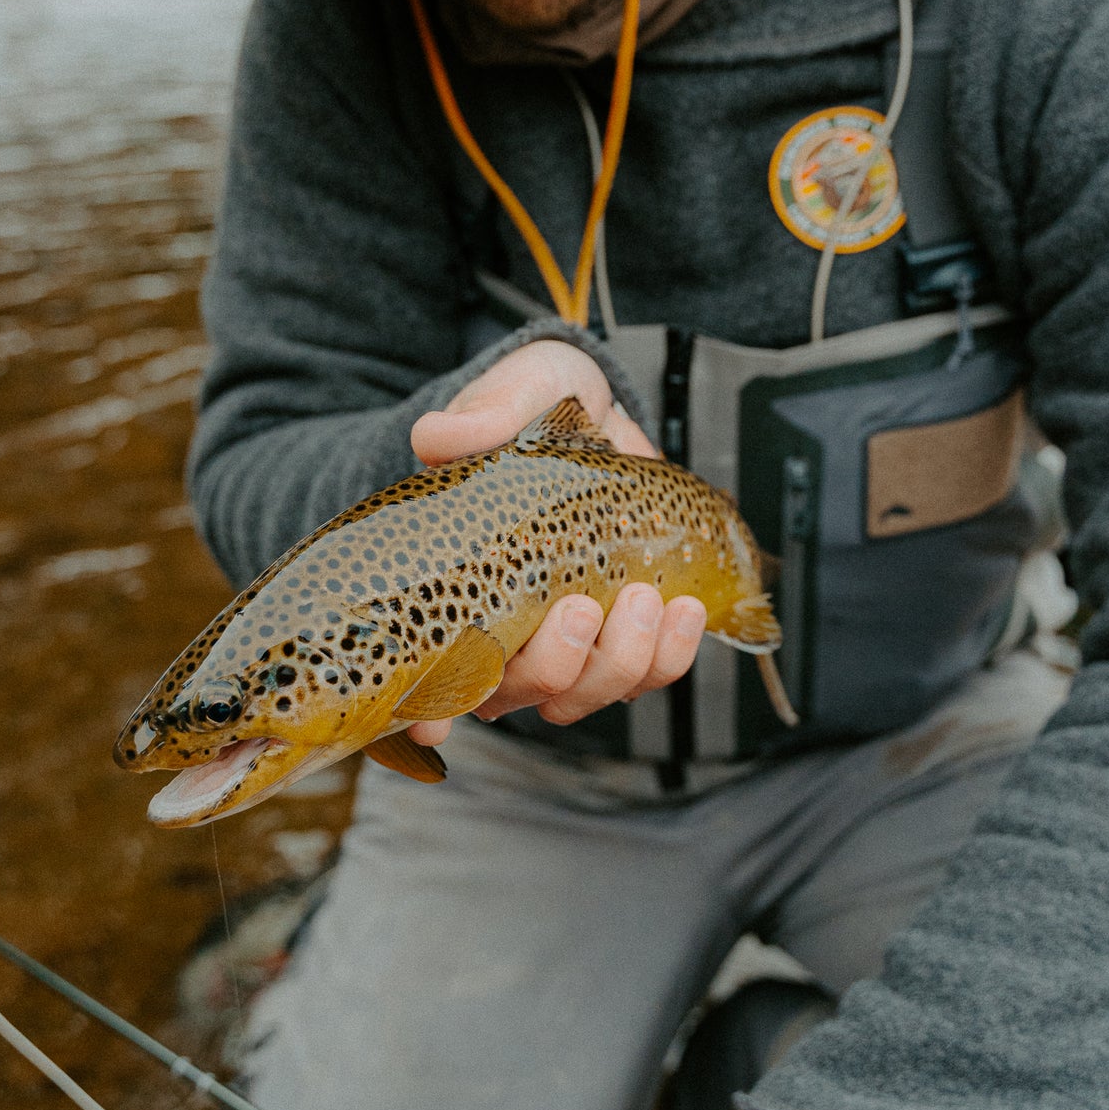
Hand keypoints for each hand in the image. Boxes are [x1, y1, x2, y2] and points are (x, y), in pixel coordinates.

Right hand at [407, 342, 705, 742]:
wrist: (599, 407)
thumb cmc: (537, 404)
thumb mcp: (516, 392)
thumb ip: (484, 414)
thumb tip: (437, 439)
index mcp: (453, 580)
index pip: (426, 665)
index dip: (426, 704)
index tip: (436, 717)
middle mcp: (503, 625)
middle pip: (515, 694)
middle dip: (553, 665)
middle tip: (582, 606)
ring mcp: (565, 636)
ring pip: (582, 693)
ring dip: (619, 662)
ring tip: (646, 601)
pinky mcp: (623, 629)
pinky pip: (645, 673)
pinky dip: (668, 655)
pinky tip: (682, 610)